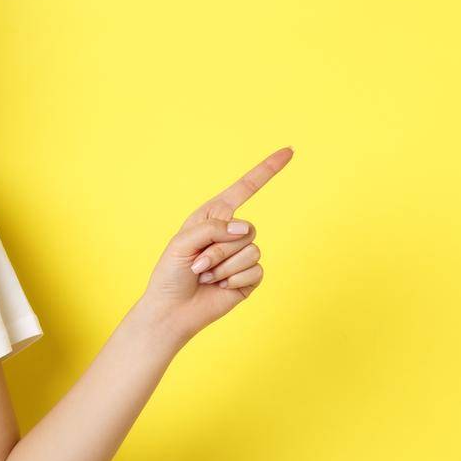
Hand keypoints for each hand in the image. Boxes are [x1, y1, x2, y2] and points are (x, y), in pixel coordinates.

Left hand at [136, 147, 293, 344]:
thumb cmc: (171, 274)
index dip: (267, 170)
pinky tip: (219, 287)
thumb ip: (213, 228)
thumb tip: (246, 230)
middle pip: (246, 230)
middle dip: (218, 250)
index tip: (289, 151)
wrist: (173, 310)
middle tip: (197, 265)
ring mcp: (242, 255)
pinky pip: (255, 271)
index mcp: (213, 216)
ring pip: (251, 251)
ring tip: (205, 277)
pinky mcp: (250, 277)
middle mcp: (230, 233)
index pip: (245, 189)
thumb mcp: (182, 242)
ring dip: (223, 267)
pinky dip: (233, 280)